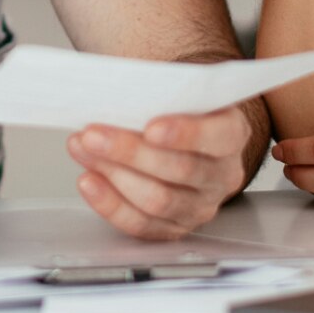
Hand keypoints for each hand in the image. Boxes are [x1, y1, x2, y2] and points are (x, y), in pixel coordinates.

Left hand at [67, 107, 249, 239]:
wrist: (180, 127)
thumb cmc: (176, 104)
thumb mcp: (176, 86)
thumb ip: (157, 91)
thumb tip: (116, 93)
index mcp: (231, 132)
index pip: (219, 136)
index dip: (186, 134)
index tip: (150, 128)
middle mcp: (222, 174)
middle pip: (180, 169)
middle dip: (130, 151)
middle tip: (92, 134)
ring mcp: (200, 205)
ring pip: (158, 199)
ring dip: (113, 173)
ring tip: (82, 148)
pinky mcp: (175, 226)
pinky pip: (142, 224)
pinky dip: (110, 204)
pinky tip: (89, 181)